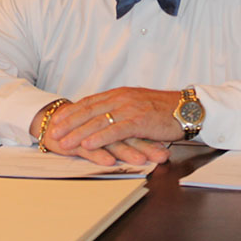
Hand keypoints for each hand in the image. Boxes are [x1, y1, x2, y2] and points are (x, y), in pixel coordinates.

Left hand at [46, 87, 183, 162]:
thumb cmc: (165, 110)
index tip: (57, 120)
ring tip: (63, 143)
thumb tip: (108, 117)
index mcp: (120, 94)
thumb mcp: (139, 105)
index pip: (90, 102)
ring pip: (97, 121)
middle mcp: (122, 98)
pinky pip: (114, 130)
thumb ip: (122, 109)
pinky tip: (87, 145)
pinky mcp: (138, 121)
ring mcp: (129, 109)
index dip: (72, 112)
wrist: (187, 108)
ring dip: (78, 133)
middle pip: (89, 111)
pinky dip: (98, 138)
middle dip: (68, 123)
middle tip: (52, 133)